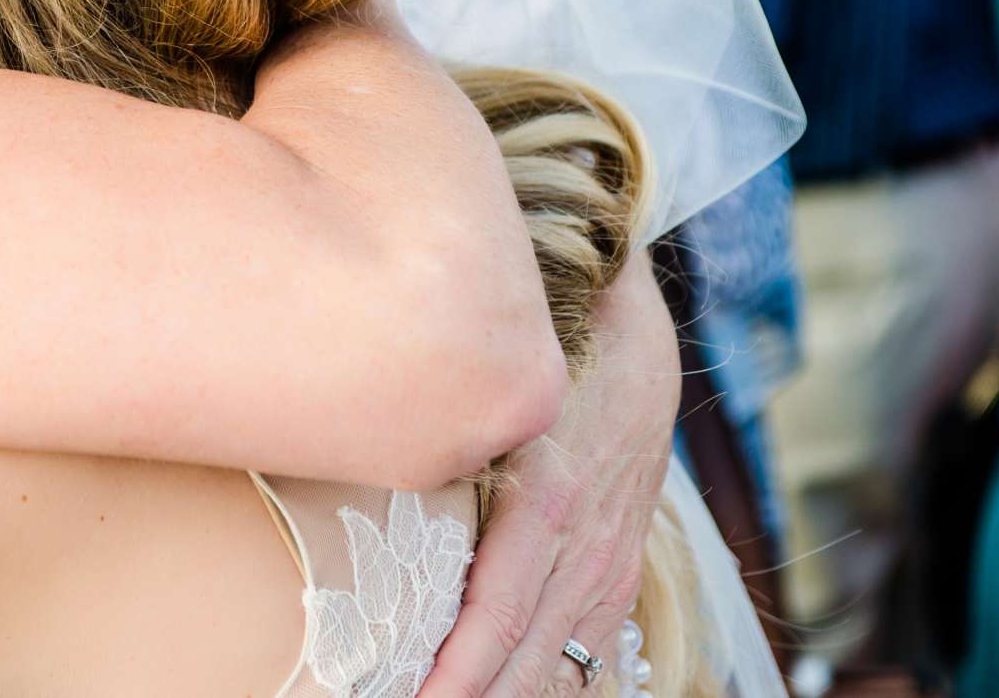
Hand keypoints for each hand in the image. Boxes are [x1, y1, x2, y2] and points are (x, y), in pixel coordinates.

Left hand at [419, 252, 678, 697]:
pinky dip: (548, 683)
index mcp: (545, 502)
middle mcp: (585, 546)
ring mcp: (610, 564)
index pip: (497, 617)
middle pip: (524, 658)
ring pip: (558, 665)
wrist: (636, 336)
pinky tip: (509, 691)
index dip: (456, 676)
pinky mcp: (622, 568)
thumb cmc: (544, 353)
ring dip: (505, 695)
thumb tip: (361, 446)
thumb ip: (441, 435)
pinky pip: (589, 648)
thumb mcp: (498, 389)